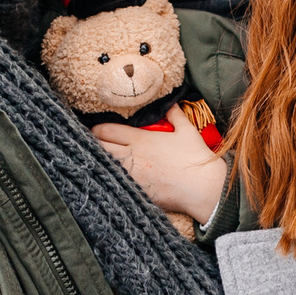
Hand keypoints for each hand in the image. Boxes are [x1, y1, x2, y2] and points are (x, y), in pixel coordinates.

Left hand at [92, 107, 227, 225]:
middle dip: (93, 143)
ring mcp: (132, 176)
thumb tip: (170, 102)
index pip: (106, 130)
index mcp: (141, 139)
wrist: (203, 187)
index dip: (96, 128)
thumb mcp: (186, 130)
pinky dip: (108, 178)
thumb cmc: (195, 157)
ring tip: (96, 159)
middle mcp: (132, 156)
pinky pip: (113, 183)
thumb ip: (175, 114)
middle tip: (92, 143)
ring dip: (98, 161)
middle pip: (98, 147)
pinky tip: (108, 178)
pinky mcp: (135, 191)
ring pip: (102, 166)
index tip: (96, 129)